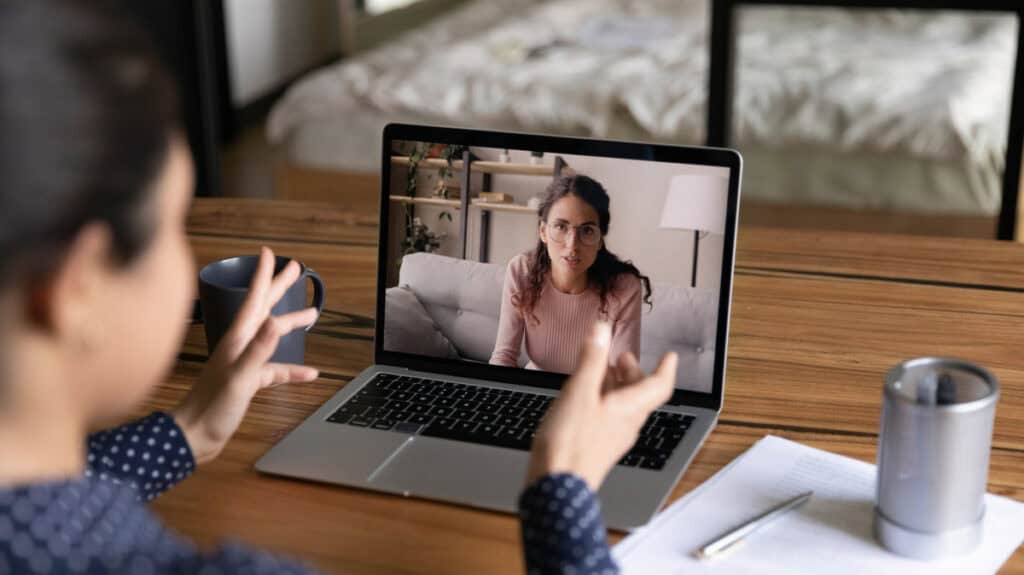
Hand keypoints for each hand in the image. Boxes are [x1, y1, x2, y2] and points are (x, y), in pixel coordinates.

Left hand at [173, 247, 319, 464]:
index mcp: (237, 339)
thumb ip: (259, 350)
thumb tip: (276, 322)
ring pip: (272, 337)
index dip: (264, 276)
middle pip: (264, 309)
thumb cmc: (210, 407)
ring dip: (290, 325)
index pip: (254, 300)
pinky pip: (275, 369)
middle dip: (280, 288)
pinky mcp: (247, 380)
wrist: (193, 436)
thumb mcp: (239, 377)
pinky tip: (308, 374)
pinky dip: (291, 370)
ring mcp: (243, 362)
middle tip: (295, 270)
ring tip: (311, 316)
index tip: (270, 254)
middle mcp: (240, 345)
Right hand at [527, 322, 677, 490]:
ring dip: (617, 386)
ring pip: (624, 406)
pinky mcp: (596, 447)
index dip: (666, 369)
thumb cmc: (570, 445)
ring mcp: (612, 438)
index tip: (670, 356)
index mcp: (629, 409)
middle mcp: (626, 425)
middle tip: (624, 357)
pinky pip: (609, 418)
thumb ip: (591, 360)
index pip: (659, 386)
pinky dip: (603, 400)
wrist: (556, 487)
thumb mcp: (579, 393)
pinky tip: (585, 399)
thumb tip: (602, 331)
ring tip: (602, 371)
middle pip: (640, 395)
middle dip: (633, 373)